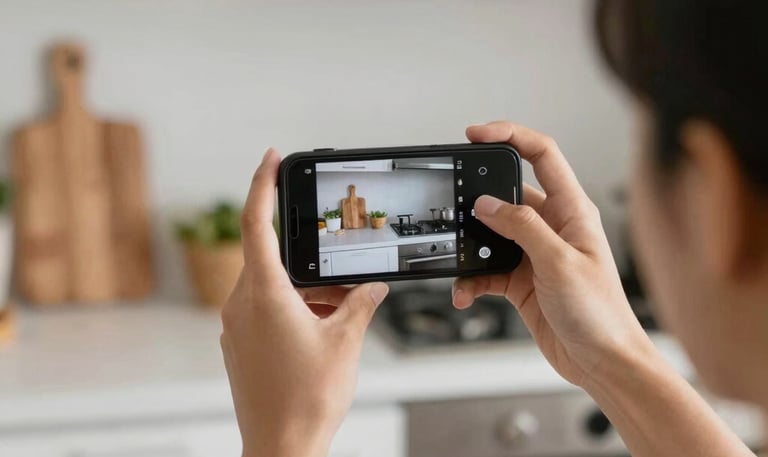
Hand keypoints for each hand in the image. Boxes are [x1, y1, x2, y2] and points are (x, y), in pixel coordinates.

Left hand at [220, 149, 388, 456]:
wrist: (281, 448)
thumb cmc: (307, 400)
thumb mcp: (345, 342)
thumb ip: (360, 304)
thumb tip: (372, 287)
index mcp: (264, 294)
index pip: (255, 224)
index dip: (263, 184)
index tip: (272, 158)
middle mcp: (242, 305)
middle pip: (273, 259)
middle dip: (310, 258)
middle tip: (341, 265)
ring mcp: (237, 328)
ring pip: (272, 287)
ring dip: (307, 289)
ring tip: (342, 306)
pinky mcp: (241, 346)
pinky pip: (266, 310)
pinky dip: (294, 307)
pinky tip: (323, 325)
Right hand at [453, 122, 653, 386]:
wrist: (603, 362)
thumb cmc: (601, 314)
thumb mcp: (559, 262)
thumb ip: (521, 227)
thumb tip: (488, 204)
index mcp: (572, 210)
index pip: (541, 155)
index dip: (509, 136)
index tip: (476, 134)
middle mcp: (552, 227)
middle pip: (507, 194)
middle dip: (478, 200)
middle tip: (455, 204)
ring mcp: (535, 253)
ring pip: (491, 234)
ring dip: (471, 248)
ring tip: (459, 259)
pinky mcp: (521, 280)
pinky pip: (486, 269)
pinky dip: (471, 279)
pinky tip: (466, 291)